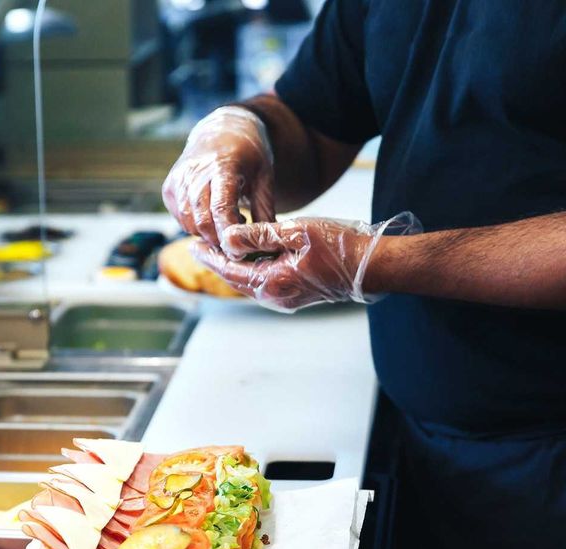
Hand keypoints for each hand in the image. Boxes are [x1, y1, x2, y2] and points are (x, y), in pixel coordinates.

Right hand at [162, 107, 275, 247]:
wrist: (222, 130)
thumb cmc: (248, 155)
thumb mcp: (264, 178)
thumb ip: (265, 211)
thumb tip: (270, 245)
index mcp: (222, 165)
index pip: (220, 208)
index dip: (229, 234)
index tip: (240, 249)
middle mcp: (195, 171)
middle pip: (202, 221)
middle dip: (218, 239)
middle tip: (236, 241)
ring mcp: (178, 179)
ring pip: (188, 223)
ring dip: (207, 234)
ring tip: (227, 224)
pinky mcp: (169, 188)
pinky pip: (180, 219)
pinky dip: (195, 226)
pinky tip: (212, 217)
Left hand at [191, 213, 420, 311]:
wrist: (373, 266)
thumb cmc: (339, 245)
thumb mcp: (296, 232)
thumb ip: (259, 236)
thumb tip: (227, 239)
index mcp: (273, 283)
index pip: (229, 271)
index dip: (209, 257)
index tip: (192, 244)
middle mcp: (276, 297)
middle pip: (236, 280)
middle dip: (217, 263)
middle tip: (198, 246)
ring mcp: (287, 299)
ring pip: (250, 283)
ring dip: (233, 267)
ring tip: (218, 249)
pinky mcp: (296, 295)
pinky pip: (265, 283)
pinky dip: (251, 270)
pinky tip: (248, 256)